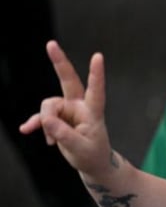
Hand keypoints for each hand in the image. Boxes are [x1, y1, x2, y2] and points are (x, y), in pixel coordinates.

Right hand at [19, 41, 113, 179]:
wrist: (91, 162)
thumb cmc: (92, 154)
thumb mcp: (80, 148)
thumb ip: (64, 135)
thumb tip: (46, 120)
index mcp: (93, 112)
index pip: (96, 90)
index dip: (96, 74)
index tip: (98, 56)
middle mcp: (80, 106)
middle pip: (69, 80)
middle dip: (59, 62)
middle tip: (50, 44)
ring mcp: (68, 110)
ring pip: (48, 106)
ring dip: (45, 123)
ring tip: (52, 141)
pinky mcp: (57, 117)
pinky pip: (41, 116)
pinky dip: (35, 124)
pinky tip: (26, 129)